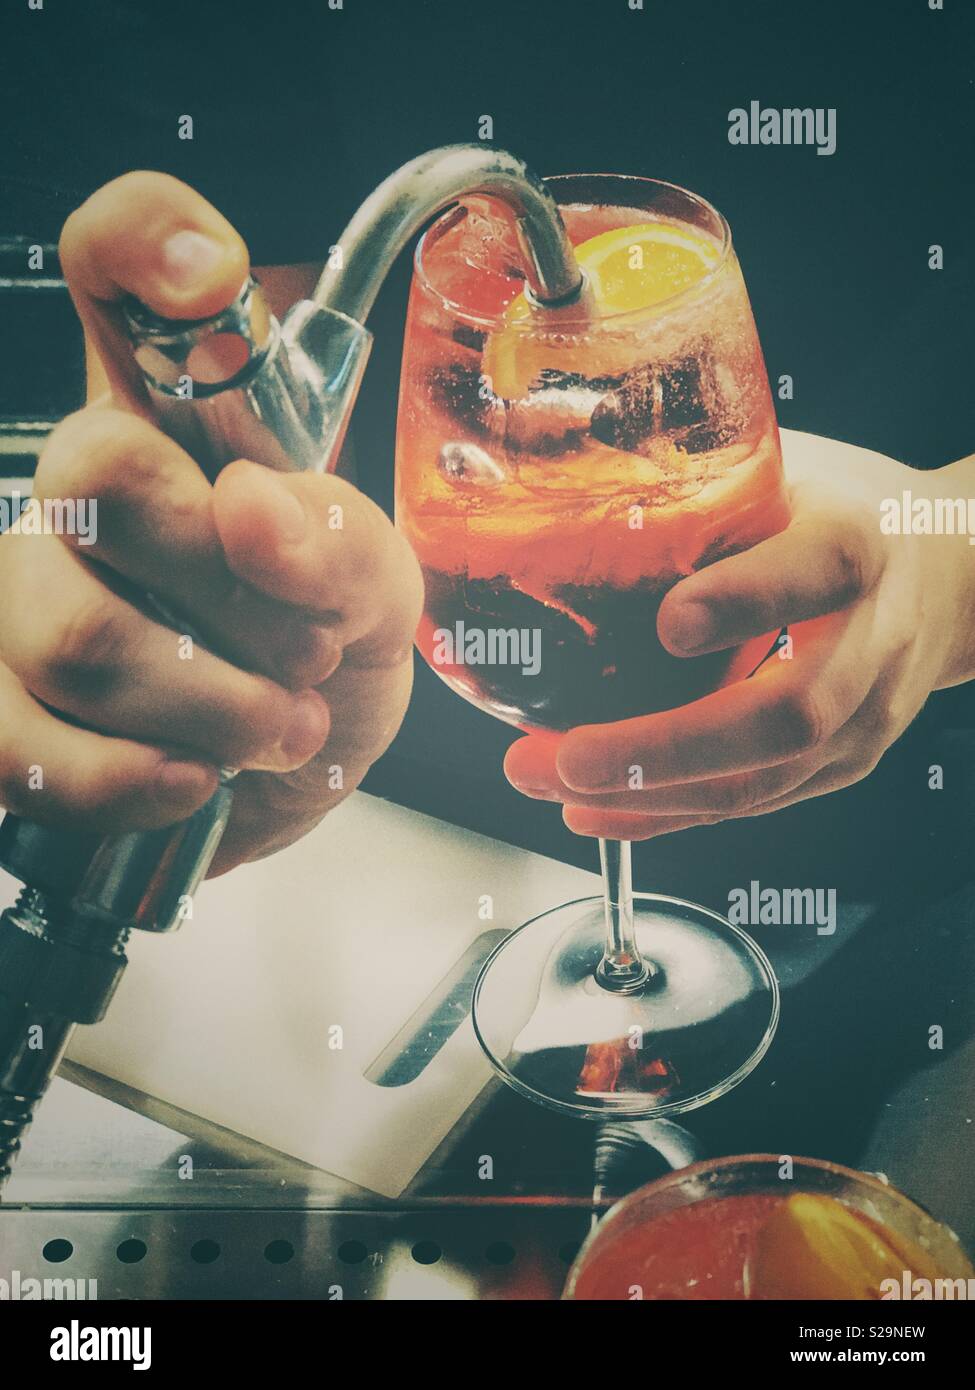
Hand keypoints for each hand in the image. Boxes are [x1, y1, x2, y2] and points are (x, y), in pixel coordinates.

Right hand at [0, 172, 421, 872]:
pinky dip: (131, 778)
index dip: (144, 238)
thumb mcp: (379, 600)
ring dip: (209, 704)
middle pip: (103, 472)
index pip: (118, 270)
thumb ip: (341, 545)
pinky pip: (16, 742)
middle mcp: (85, 485)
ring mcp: (24, 591)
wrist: (285, 784)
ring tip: (276, 727)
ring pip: (74, 633)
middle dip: (232, 589)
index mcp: (181, 422)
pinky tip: (191, 779)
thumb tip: (250, 510)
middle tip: (310, 649)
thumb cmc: (329, 667)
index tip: (209, 276)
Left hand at [505, 434, 972, 838]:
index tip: (669, 622)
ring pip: (760, 782)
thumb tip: (569, 493)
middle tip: (566, 754)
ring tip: (545, 781)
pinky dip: (662, 815)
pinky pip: (749, 806)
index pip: (818, 570)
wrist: (952, 577)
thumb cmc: (846, 515)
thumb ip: (707, 489)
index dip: (746, 600)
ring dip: (643, 796)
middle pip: (786, 716)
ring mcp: (863, 719)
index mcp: (859, 544)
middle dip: (664, 749)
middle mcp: (872, 643)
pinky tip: (589, 809)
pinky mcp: (841, 766)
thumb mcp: (789, 474)